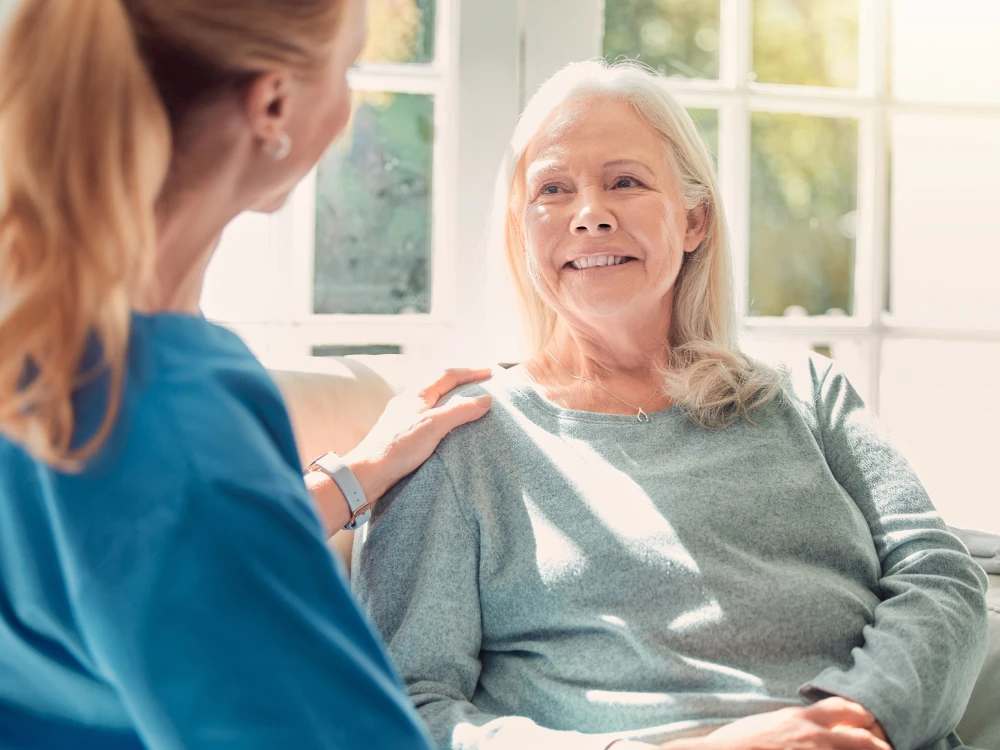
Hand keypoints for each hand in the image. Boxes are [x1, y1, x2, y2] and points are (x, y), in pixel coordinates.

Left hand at [306, 367, 493, 533]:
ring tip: (467, 405)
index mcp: (416, 395)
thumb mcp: (433, 426)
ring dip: (451, 399)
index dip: (471, 372)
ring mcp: (402, 418)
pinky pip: (426, 417)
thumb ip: (460, 410)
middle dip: (462, 382)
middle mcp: (407, 402)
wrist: (366, 474)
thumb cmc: (398, 448)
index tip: (492, 372)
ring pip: (431, 402)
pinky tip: (445, 429)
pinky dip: (441, 416)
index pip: (448, 375)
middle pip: (439, 385)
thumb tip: (486, 399)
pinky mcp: (399, 435)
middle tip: (482, 384)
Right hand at [701, 697, 891, 749]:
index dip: (862, 715)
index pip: (843, 709)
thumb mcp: (770, 723)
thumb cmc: (740, 740)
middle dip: (878, 745)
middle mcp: (812, 736)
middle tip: (890, 748)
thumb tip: (807, 723)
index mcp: (801, 718)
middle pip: (859, 738)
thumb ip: (793, 722)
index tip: (871, 721)